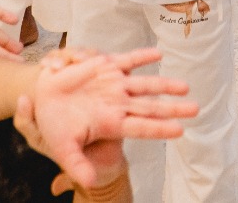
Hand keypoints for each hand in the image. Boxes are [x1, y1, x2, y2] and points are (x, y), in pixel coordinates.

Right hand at [18, 48, 195, 192]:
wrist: (40, 98)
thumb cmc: (54, 125)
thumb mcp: (63, 149)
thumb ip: (77, 165)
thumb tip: (88, 183)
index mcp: (112, 124)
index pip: (142, 128)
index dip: (160, 129)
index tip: (180, 131)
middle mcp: (118, 104)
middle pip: (151, 107)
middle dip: (173, 108)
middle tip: (196, 109)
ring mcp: (114, 84)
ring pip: (145, 84)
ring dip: (165, 84)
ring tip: (185, 87)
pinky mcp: (105, 66)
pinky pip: (128, 60)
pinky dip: (142, 57)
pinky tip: (159, 54)